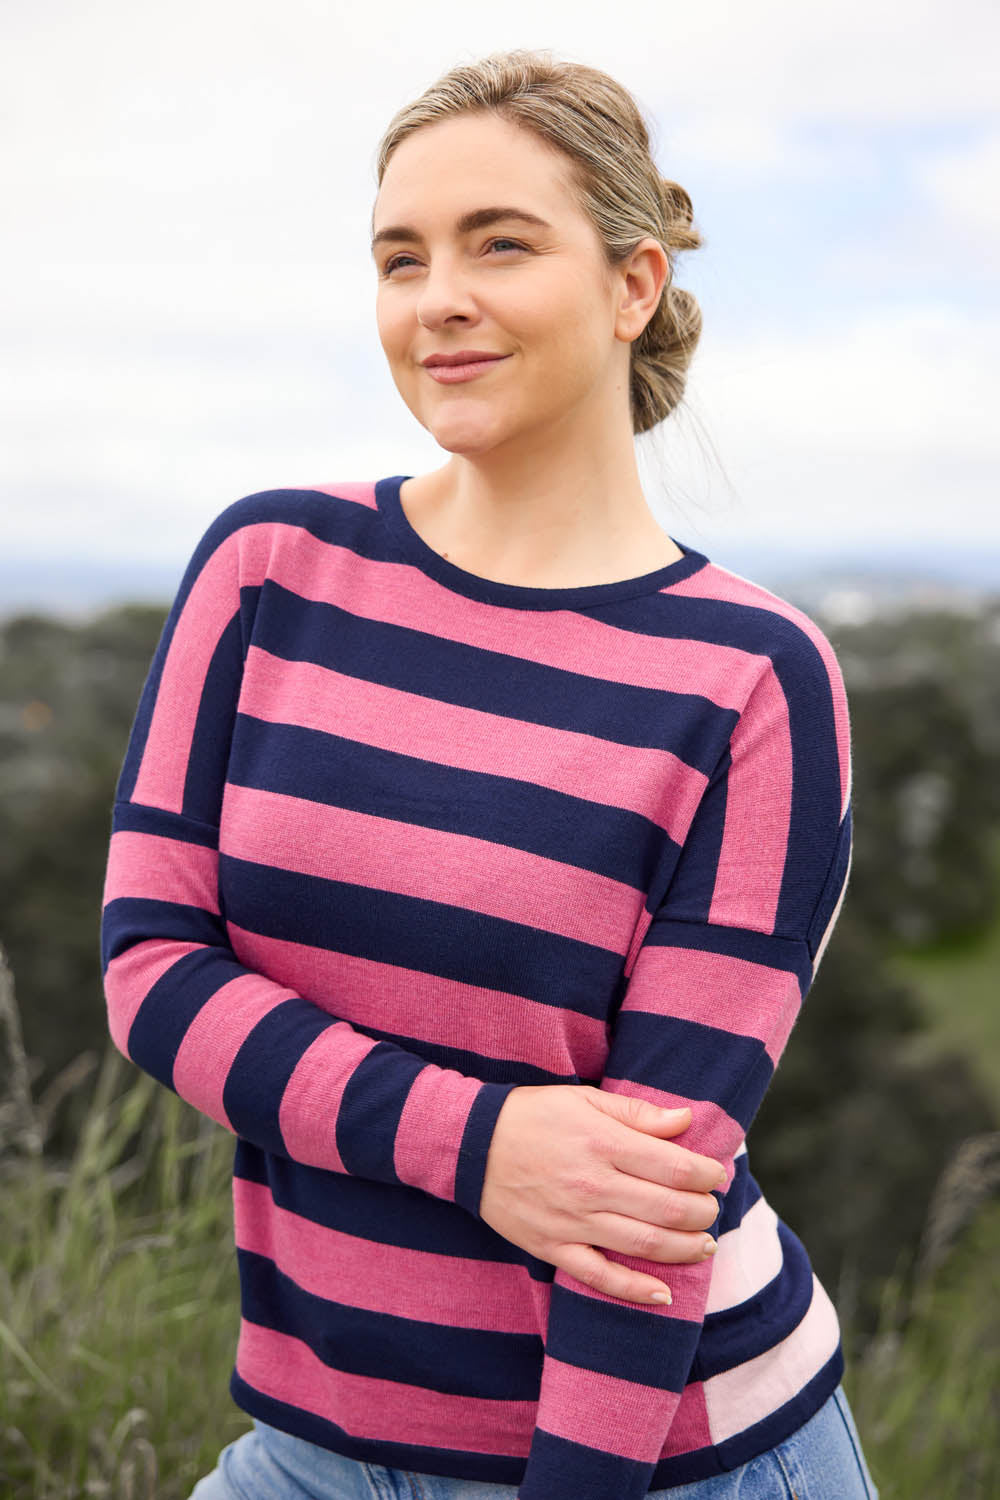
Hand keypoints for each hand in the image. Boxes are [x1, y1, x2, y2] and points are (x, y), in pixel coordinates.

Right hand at [479, 1085, 726, 1304]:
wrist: (470, 1144)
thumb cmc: (533, 1115)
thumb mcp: (584, 1099)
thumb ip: (637, 1113)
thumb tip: (686, 1120)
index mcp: (602, 1142)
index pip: (674, 1166)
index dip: (706, 1174)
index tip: (716, 1175)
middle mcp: (592, 1184)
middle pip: (667, 1209)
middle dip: (702, 1212)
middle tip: (712, 1210)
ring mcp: (572, 1221)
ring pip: (643, 1244)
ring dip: (684, 1249)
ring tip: (705, 1245)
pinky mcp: (552, 1247)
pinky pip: (599, 1277)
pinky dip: (634, 1291)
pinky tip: (663, 1295)